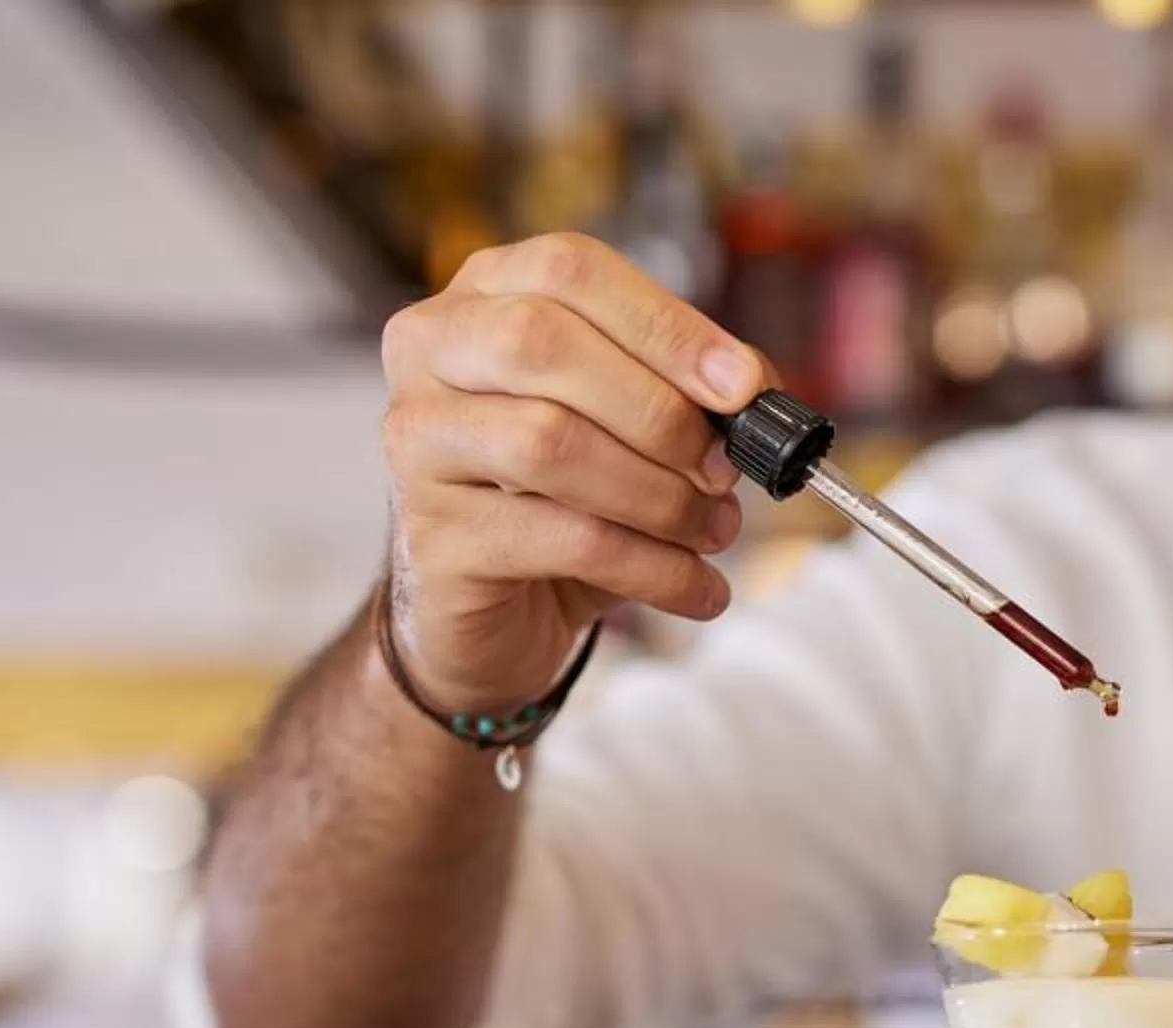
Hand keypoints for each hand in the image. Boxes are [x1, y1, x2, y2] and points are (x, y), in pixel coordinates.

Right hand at [377, 232, 763, 710]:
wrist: (504, 613)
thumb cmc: (569, 500)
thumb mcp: (632, 426)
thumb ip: (686, 389)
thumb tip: (753, 390)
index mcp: (483, 297)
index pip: (568, 268)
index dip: (666, 325)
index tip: (743, 386)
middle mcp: (431, 354)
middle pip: (542, 343)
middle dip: (659, 412)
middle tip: (724, 470)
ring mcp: (419, 443)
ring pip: (549, 443)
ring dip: (661, 496)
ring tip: (713, 530)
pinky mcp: (435, 537)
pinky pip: (563, 539)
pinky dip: (652, 567)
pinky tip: (696, 587)